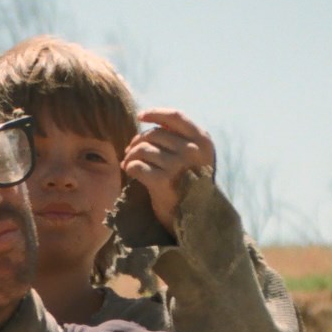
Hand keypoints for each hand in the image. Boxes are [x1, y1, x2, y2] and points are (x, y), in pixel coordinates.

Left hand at [122, 108, 216, 235]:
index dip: (155, 113)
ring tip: (128, 162)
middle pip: (155, 134)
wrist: (196, 218)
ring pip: (143, 149)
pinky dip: (130, 167)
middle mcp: (192, 150)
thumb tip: (151, 119)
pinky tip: (130, 171)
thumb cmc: (191, 184)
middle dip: (138, 141)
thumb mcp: (195, 157)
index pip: (175, 117)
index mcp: (202, 141)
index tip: (140, 116)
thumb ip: (180, 137)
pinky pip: (137, 166)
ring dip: (131, 155)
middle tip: (130, 150)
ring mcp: (178, 165)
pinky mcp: (163, 181)